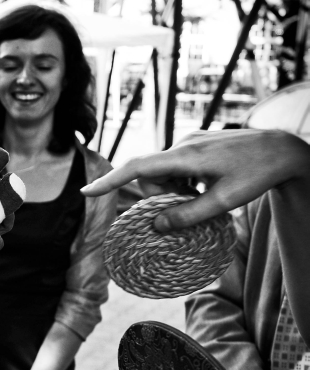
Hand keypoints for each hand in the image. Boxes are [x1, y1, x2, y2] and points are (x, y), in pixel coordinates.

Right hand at [81, 129, 309, 231]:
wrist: (285, 149)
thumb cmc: (257, 175)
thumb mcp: (224, 202)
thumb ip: (188, 216)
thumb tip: (156, 225)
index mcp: (185, 156)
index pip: (137, 168)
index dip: (108, 181)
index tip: (85, 192)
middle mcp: (182, 144)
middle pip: (151, 175)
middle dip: (160, 195)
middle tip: (189, 207)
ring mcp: (189, 142)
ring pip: (164, 172)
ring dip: (173, 189)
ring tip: (203, 195)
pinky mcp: (197, 144)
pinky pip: (176, 166)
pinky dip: (182, 182)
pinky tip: (206, 186)